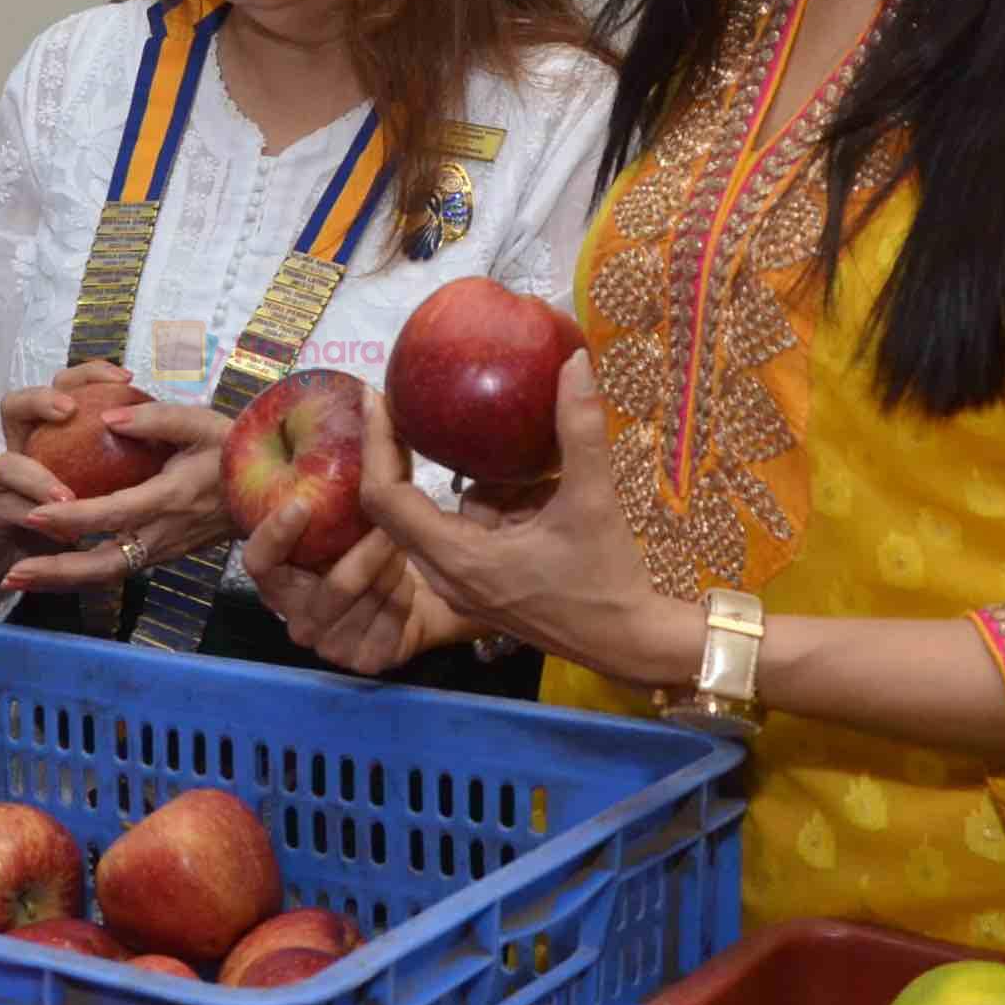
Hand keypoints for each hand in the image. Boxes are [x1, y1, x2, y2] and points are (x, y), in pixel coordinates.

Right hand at [0, 361, 134, 591]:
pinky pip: (8, 507)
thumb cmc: (66, 517)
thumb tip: (172, 442)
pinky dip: (34, 519)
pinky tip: (65, 532)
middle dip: (40, 401)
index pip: (65, 386)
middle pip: (16, 405)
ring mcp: (2, 481)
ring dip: (37, 477)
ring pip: (8, 463)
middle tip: (68, 410)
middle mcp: (23, 448)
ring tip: (66, 495)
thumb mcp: (104, 484)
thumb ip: (126, 460)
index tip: (126, 379)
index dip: (91, 375)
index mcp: (52, 433)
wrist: (14, 563)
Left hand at [0, 397, 236, 594]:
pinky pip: (115, 569)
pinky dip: (79, 573)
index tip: (34, 514)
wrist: (272, 492)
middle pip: (102, 565)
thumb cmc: (235, 451)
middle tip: (12, 574)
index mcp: (170, 498)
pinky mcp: (161, 555)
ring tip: (16, 577)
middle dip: (55, 572)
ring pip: (105, 575)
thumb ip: (154, 418)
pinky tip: (49, 567)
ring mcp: (162, 551)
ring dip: (61, 580)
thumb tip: (106, 416)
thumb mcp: (202, 422)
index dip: (72, 517)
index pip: (114, 513)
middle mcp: (162, 533)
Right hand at [242, 501, 477, 675]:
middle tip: (392, 527)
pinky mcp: (364, 662)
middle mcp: (297, 619)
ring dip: (392, 568)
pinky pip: (391, 620)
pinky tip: (412, 584)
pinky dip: (405, 595)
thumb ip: (333, 485)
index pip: (259, 562)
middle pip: (332, 586)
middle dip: (367, 554)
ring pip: (368, 601)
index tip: (303, 504)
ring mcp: (330, 647)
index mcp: (280, 582)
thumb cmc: (366, 553)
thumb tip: (364, 405)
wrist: (410, 603)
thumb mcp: (344, 522)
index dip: (275, 535)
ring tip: (406, 547)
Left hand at [360, 355, 703, 689]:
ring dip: (471, 483)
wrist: (630, 643)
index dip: (375, 444)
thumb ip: (580, 429)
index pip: (386, 498)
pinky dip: (493, 505)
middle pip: (401, 506)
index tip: (376, 396)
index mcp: (457, 557)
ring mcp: (464, 584)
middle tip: (413, 400)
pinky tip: (535, 486)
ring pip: (445, 516)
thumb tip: (575, 361)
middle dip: (405, 454)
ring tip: (506, 444)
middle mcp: (447, 575)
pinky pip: (470, 531)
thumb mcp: (593, 500)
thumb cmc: (606, 580)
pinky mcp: (484, 585)